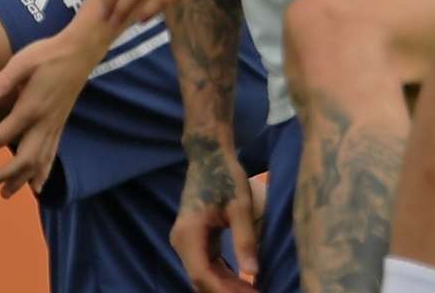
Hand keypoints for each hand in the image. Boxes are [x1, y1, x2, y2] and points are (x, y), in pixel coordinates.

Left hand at [0, 29, 105, 196]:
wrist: (80, 51)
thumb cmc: (49, 53)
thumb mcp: (25, 60)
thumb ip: (6, 77)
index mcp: (32, 108)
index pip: (5, 135)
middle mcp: (45, 122)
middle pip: (25, 158)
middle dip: (6, 174)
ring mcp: (55, 125)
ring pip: (40, 161)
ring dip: (23, 180)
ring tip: (6, 194)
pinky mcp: (60, 124)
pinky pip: (53, 154)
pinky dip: (44, 172)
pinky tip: (38, 186)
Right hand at [172, 137, 259, 292]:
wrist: (210, 156)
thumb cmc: (226, 177)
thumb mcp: (240, 206)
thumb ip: (245, 240)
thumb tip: (253, 273)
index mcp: (189, 234)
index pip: (203, 274)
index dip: (225, 290)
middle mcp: (181, 242)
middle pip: (201, 278)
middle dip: (227, 290)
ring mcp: (185, 241)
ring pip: (203, 273)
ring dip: (226, 284)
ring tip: (252, 291)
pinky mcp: (194, 239)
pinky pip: (206, 263)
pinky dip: (223, 273)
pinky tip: (243, 281)